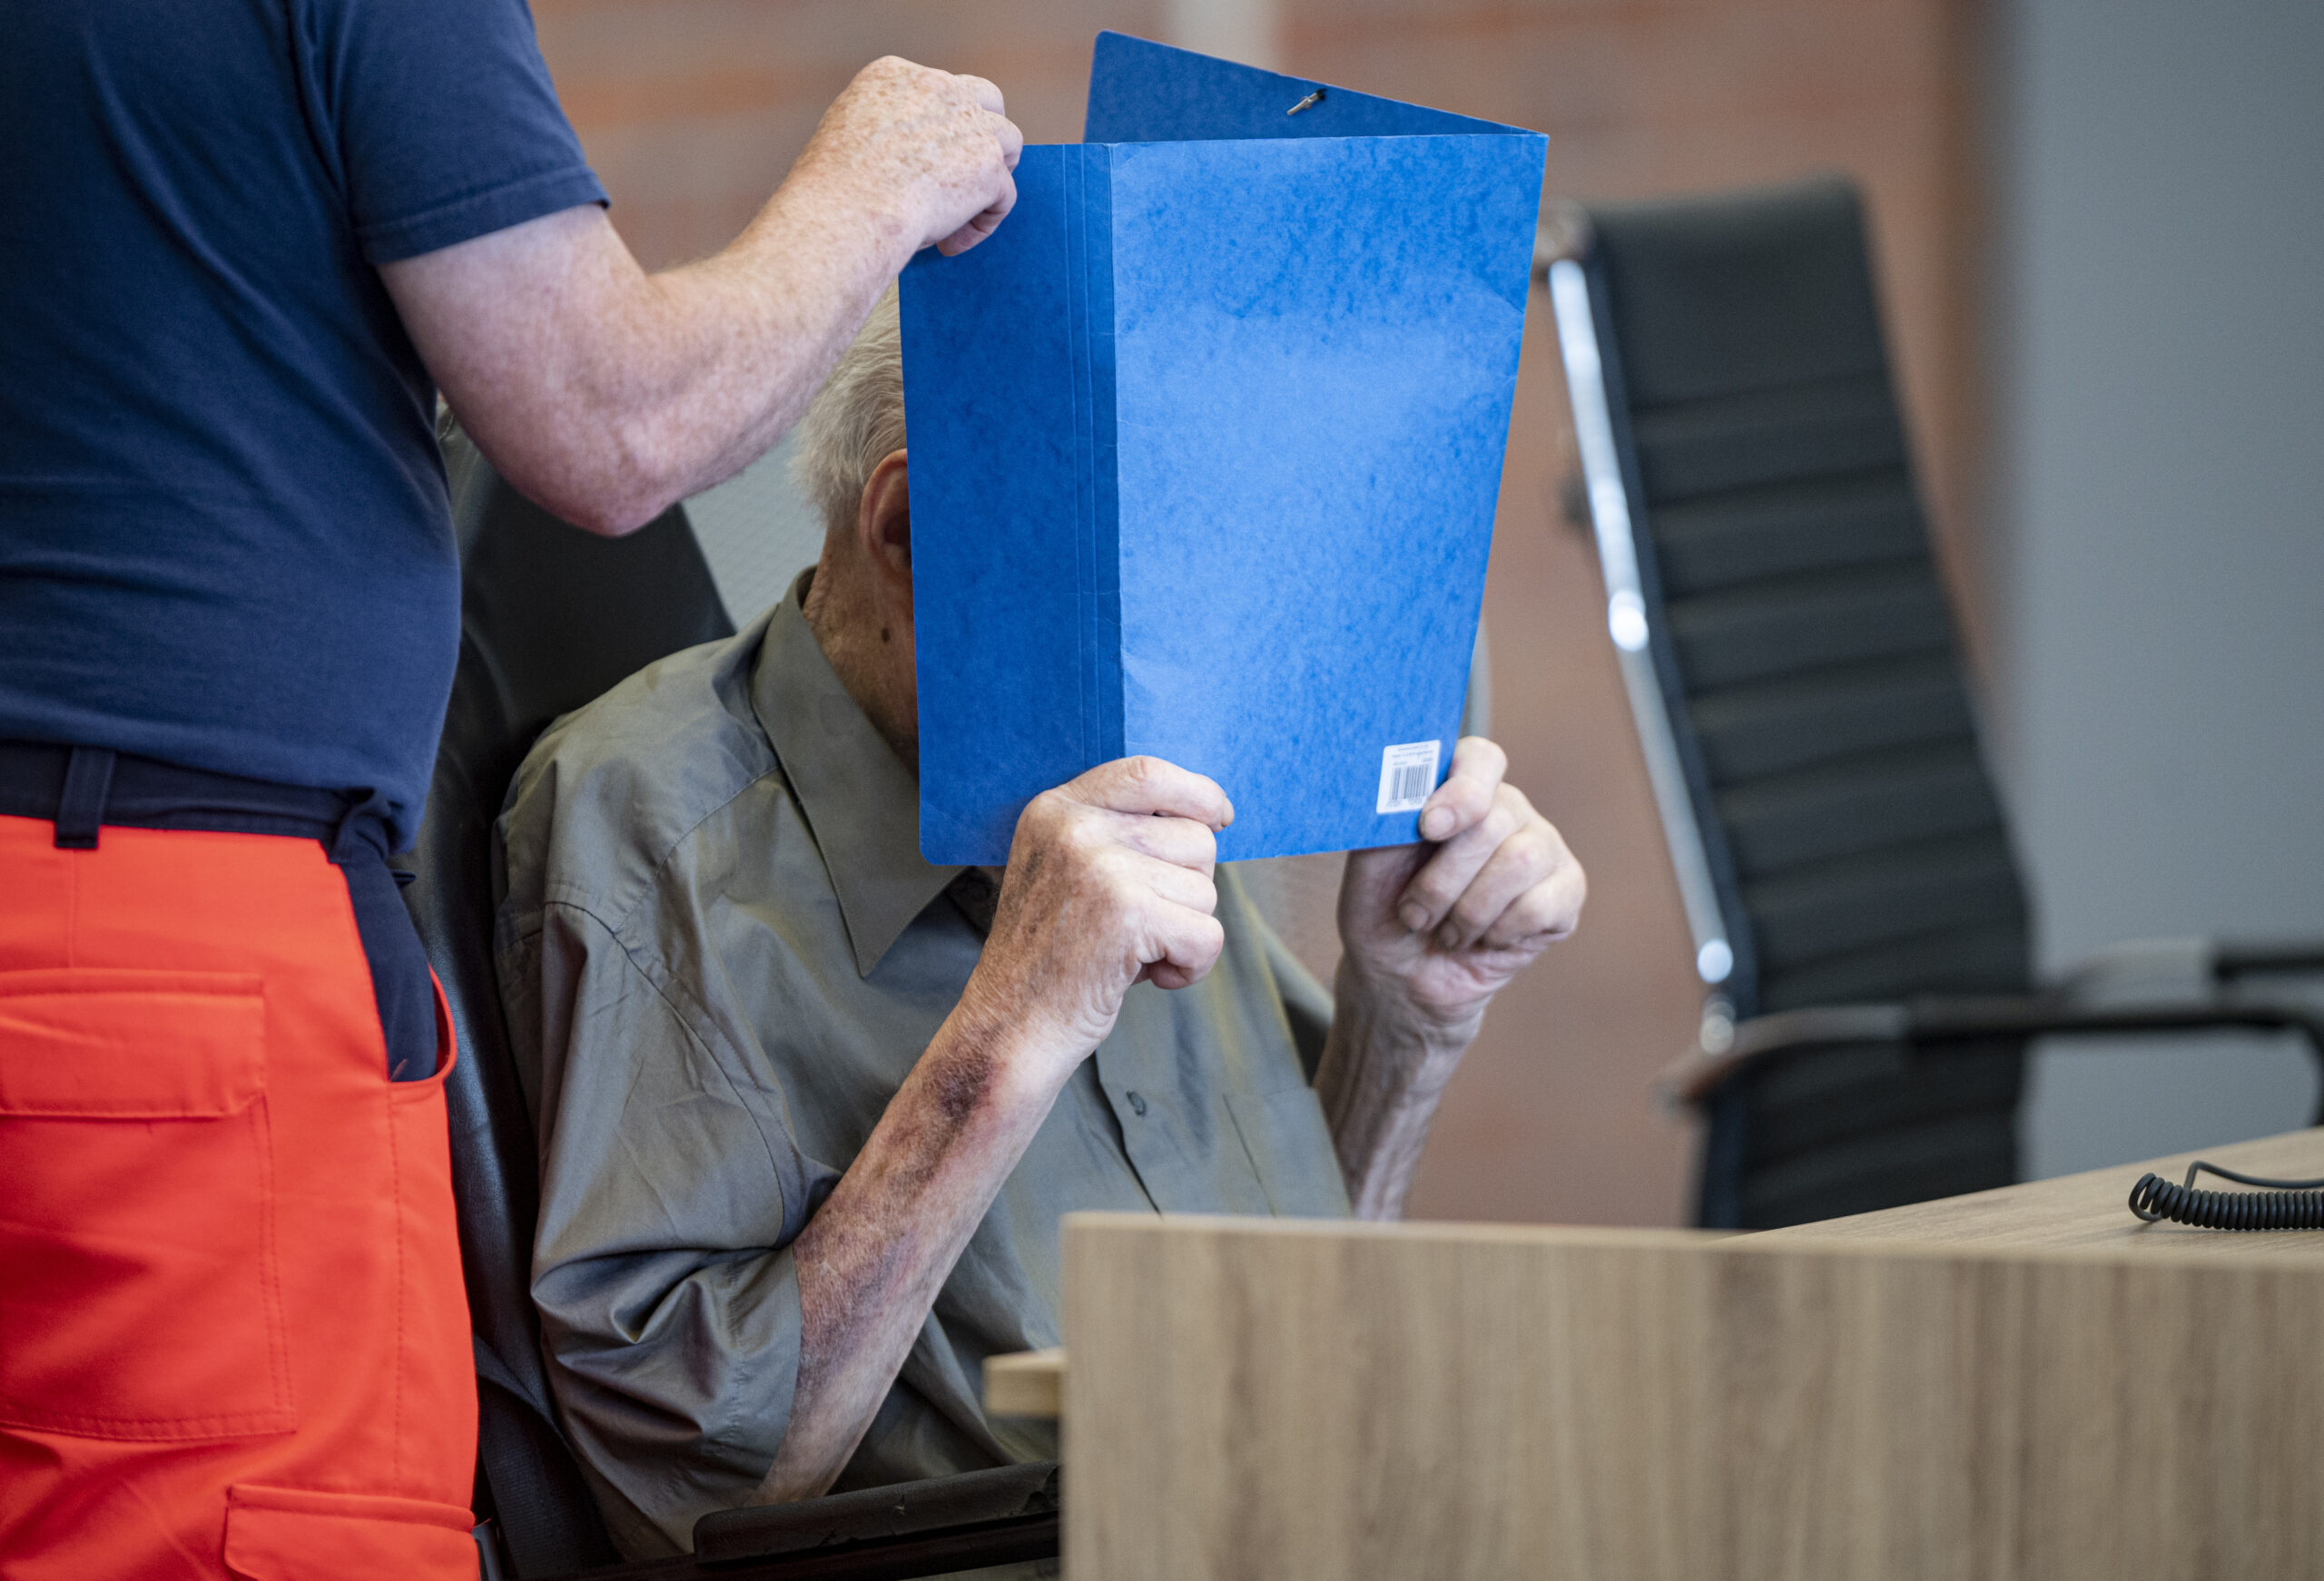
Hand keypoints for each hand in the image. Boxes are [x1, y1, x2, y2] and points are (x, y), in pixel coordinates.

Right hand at [792, 57, 1024, 256]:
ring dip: (994, 175)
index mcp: (894, 75)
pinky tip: (951, 244)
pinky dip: (982, 223)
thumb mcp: (846, 134)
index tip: (927, 160)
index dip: (942, 126)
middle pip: (985, 100)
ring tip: (972, 208)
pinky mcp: (988, 165)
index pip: (938, 90)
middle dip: (984, 133)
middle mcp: (938, 88)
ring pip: (1007, 141)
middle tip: (971, 172)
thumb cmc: (832, 189)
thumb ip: (881, 130)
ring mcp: (970, 124)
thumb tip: (902, 158)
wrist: (845, 211)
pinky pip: (1004, 195)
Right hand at [956, 758, 1233, 1089]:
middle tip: (1144, 924)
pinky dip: (1191, 967)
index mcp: (1055, 809)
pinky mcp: (1128, 914)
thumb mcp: (1063, 869)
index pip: (1147, 772)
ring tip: (1135, 953)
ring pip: (1206, 888)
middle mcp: (1074, 827)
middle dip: (1189, 887)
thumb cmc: (1048, 957)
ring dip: (1186, 930)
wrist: (1009, 1028)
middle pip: (1194, 836)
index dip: (1197, 792)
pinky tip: (1149, 977)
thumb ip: (1116, 833)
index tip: (1219, 816)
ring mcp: (1100, 867)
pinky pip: (1208, 934)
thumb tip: (1208, 816)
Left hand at [1338, 737, 1584, 1037]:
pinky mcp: (1567, 891)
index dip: (1461, 792)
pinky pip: (1540, 904)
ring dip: (1468, 910)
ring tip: (1447, 932)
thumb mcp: (1370, 863)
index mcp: (1459, 790)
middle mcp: (1507, 810)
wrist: (1401, 978)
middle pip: (1493, 821)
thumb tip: (1408, 791)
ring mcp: (1543, 848)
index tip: (1428, 828)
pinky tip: (1483, 940)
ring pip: (1520, 860)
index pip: (1481, 759)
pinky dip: (1499, 931)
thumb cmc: (1383, 912)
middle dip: (1443, 880)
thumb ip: (1390, 819)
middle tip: (1415, 914)